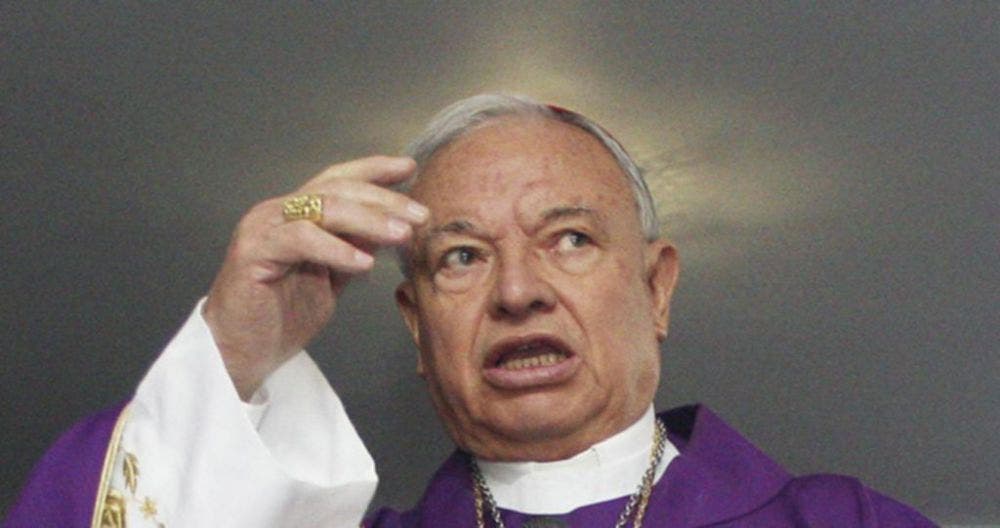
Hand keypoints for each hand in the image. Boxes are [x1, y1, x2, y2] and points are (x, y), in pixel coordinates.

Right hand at [202, 156, 426, 399]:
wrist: (240, 353)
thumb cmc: (280, 318)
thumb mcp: (331, 279)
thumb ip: (354, 249)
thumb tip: (390, 226)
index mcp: (295, 215)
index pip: (338, 180)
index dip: (374, 170)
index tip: (410, 169)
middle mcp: (278, 213)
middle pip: (337, 190)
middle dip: (384, 200)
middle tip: (419, 214)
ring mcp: (263, 228)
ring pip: (322, 208)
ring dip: (369, 220)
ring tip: (401, 235)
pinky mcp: (253, 251)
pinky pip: (301, 240)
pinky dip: (335, 248)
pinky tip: (363, 262)